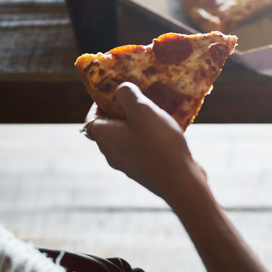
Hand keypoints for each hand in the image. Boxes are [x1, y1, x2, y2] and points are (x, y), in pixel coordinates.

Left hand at [83, 82, 205, 202]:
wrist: (181, 181)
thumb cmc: (160, 144)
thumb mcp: (143, 110)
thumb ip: (128, 95)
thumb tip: (120, 90)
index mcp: (106, 138)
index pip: (90, 119)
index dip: (98, 105)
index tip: (114, 93)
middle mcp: (112, 153)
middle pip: (109, 129)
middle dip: (120, 113)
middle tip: (138, 101)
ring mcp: (129, 165)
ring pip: (126, 139)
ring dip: (136, 126)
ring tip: (155, 115)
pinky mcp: (145, 171)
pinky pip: (141, 149)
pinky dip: (148, 139)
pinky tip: (166, 133)